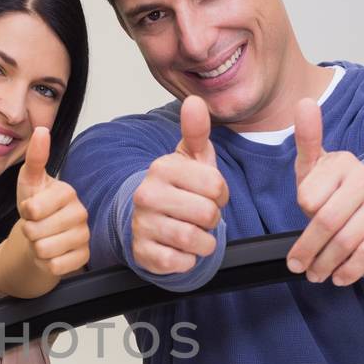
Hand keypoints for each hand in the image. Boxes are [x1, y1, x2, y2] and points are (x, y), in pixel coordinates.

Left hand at [15, 127, 88, 277]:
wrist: (42, 235)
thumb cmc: (36, 206)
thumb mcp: (29, 182)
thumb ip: (35, 157)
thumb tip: (41, 129)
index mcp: (67, 193)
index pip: (33, 209)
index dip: (25, 213)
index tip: (30, 209)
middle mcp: (80, 213)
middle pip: (37, 232)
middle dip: (29, 232)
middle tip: (36, 227)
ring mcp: (84, 236)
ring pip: (45, 250)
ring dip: (37, 248)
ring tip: (43, 239)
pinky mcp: (83, 257)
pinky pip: (56, 267)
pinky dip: (47, 263)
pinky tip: (52, 253)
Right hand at [130, 95, 228, 274]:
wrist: (149, 222)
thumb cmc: (178, 189)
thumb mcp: (191, 159)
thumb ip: (196, 131)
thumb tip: (195, 101)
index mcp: (162, 168)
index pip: (216, 186)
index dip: (221, 195)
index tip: (209, 195)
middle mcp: (147, 194)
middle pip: (207, 214)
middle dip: (212, 219)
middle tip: (200, 215)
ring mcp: (142, 224)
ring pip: (195, 240)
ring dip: (204, 242)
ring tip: (195, 232)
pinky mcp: (142, 253)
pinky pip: (181, 262)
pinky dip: (189, 260)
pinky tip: (181, 249)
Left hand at [285, 98, 363, 286]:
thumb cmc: (337, 188)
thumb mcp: (317, 166)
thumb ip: (307, 139)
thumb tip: (304, 103)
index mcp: (344, 164)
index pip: (309, 196)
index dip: (304, 208)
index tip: (306, 213)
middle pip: (325, 222)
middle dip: (307, 248)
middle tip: (297, 264)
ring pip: (344, 242)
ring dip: (324, 264)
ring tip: (315, 273)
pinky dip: (349, 271)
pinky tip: (339, 276)